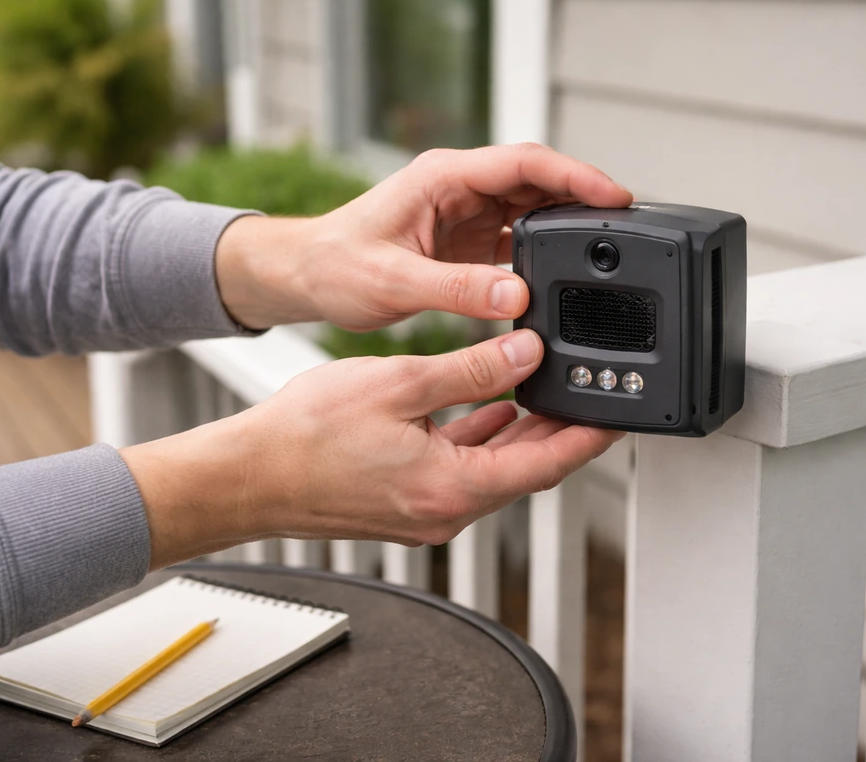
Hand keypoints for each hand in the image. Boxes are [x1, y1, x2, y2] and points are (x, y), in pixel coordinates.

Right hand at [121, 330, 621, 567]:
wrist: (248, 477)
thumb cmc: (305, 439)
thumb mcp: (399, 386)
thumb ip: (471, 370)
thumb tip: (523, 353)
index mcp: (452, 488)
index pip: (546, 464)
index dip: (587, 437)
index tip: (617, 414)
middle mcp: (446, 510)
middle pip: (525, 470)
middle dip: (559, 433)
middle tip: (587, 396)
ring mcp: (426, 513)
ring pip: (494, 471)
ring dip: (520, 436)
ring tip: (544, 396)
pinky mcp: (406, 505)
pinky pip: (462, 473)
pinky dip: (481, 442)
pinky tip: (486, 413)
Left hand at [215, 144, 632, 330]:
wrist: (308, 277)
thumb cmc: (336, 265)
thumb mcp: (394, 280)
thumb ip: (455, 290)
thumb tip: (515, 298)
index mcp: (444, 178)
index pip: (524, 163)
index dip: (575, 176)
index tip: (613, 196)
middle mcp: (459, 189)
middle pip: (537, 182)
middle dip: (581, 200)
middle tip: (622, 229)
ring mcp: (464, 213)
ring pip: (530, 210)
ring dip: (564, 228)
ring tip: (600, 253)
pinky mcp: (464, 241)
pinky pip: (514, 239)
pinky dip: (540, 253)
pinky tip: (558, 275)